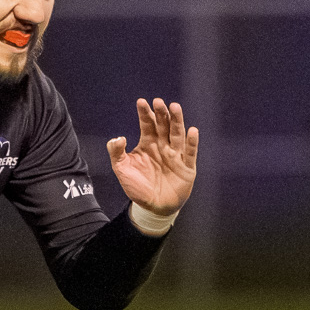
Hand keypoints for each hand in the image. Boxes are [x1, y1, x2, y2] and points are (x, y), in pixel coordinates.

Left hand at [106, 98, 198, 216]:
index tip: (141, 101)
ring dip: (177, 121)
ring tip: (175, 107)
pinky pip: (190, 153)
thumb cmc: (137, 187)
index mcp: (148, 144)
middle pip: (164, 125)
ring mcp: (176, 155)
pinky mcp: (187, 167)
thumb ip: (117, 153)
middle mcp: (163, 146)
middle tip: (158, 101)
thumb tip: (117, 138)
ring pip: (178, 134)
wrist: (152, 207)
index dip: (145, 113)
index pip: (147, 125)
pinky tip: (192, 131)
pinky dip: (191, 142)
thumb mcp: (122, 169)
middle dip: (161, 113)